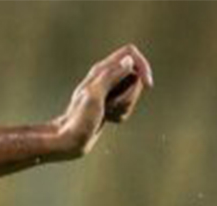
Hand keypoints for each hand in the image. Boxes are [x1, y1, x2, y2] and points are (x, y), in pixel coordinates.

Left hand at [54, 44, 153, 158]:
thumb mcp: (94, 96)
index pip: (130, 53)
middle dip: (130, 95)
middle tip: (111, 106)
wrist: (68, 140)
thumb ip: (111, 76)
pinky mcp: (110, 103)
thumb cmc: (78, 120)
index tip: (147, 84)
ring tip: (107, 113)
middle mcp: (106, 76)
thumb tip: (128, 60)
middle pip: (136, 77)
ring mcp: (109, 90)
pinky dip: (121, 115)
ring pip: (133, 93)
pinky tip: (108, 119)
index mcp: (101, 69)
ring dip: (125, 106)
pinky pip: (127, 106)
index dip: (142, 65)